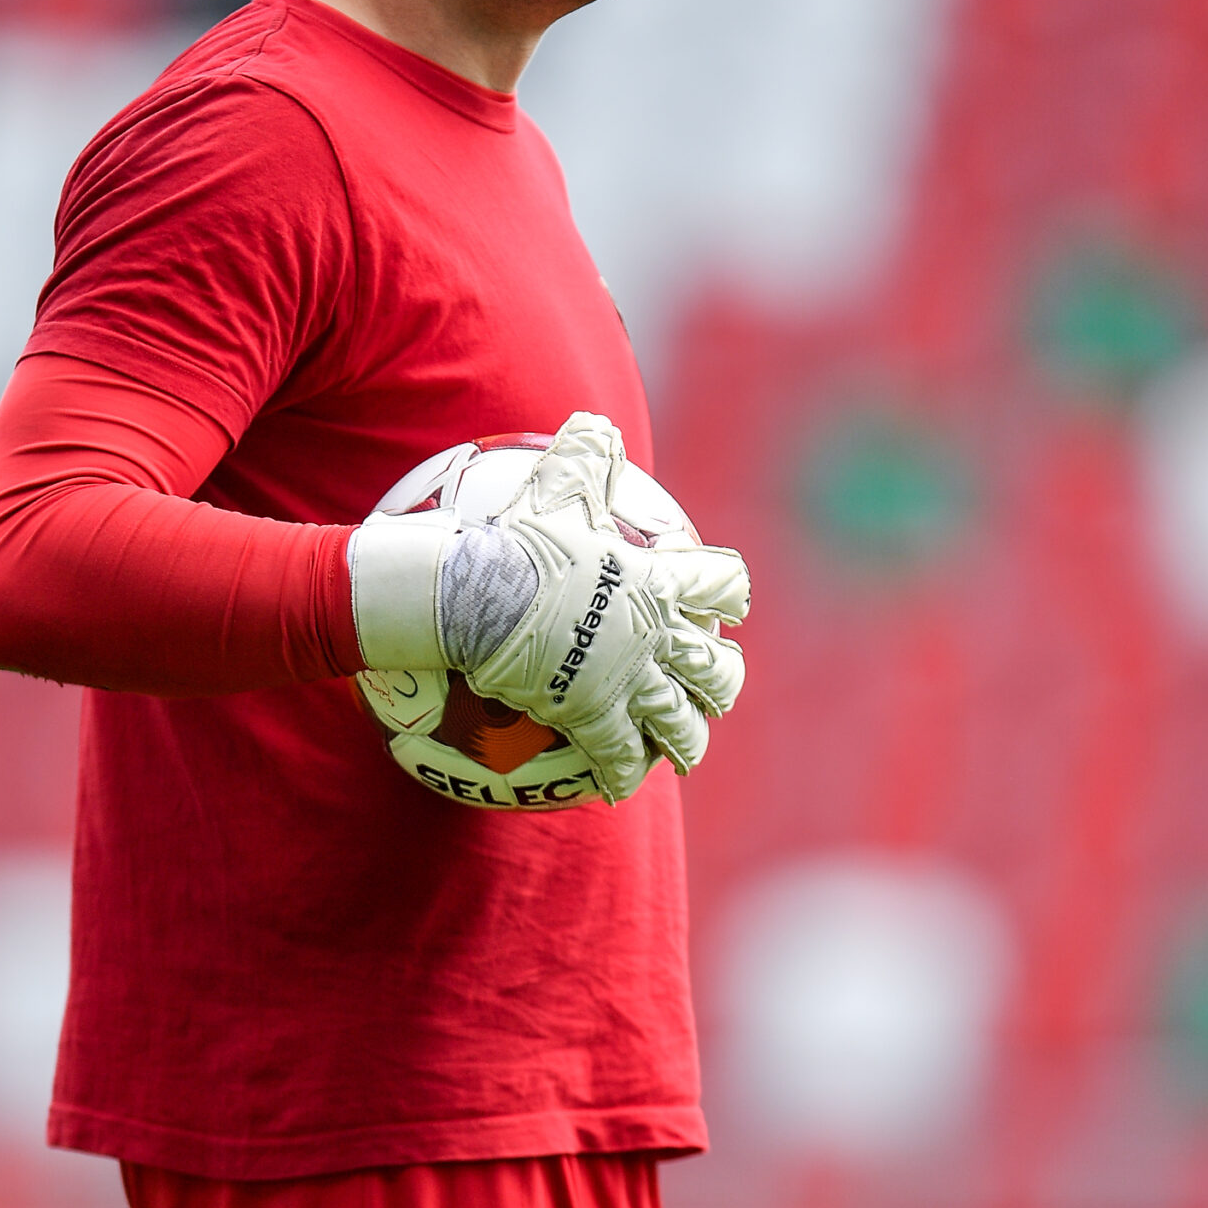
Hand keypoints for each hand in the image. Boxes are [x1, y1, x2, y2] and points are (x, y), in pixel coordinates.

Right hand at [462, 413, 748, 802]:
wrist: (477, 596)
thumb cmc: (516, 538)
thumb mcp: (556, 486)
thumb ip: (583, 457)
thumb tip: (594, 423)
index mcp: (660, 584)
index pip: (722, 586)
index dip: (730, 595)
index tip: (730, 604)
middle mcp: (659, 638)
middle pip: (718, 669)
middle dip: (721, 679)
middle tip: (714, 684)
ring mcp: (631, 684)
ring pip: (683, 725)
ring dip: (687, 736)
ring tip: (683, 747)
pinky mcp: (596, 720)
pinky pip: (621, 757)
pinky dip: (622, 772)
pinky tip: (618, 784)